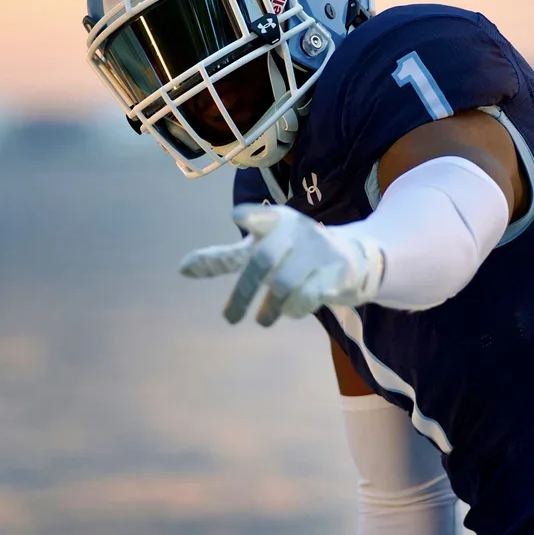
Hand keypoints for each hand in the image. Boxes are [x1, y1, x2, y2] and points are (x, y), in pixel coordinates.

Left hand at [179, 203, 383, 325]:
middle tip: (229, 319)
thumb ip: (223, 258)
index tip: (237, 216)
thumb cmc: (291, 253)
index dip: (250, 215)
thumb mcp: (259, 249)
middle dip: (243, 292)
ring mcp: (318, 250)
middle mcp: (296, 231)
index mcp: (274, 221)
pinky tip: (290, 312)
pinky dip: (295, 309)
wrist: (351, 258)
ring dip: (270, 307)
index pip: (260, 215)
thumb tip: (182, 269)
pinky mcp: (336, 271)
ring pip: (285, 283)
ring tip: (263, 319)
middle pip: (263, 260)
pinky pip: (309, 295)